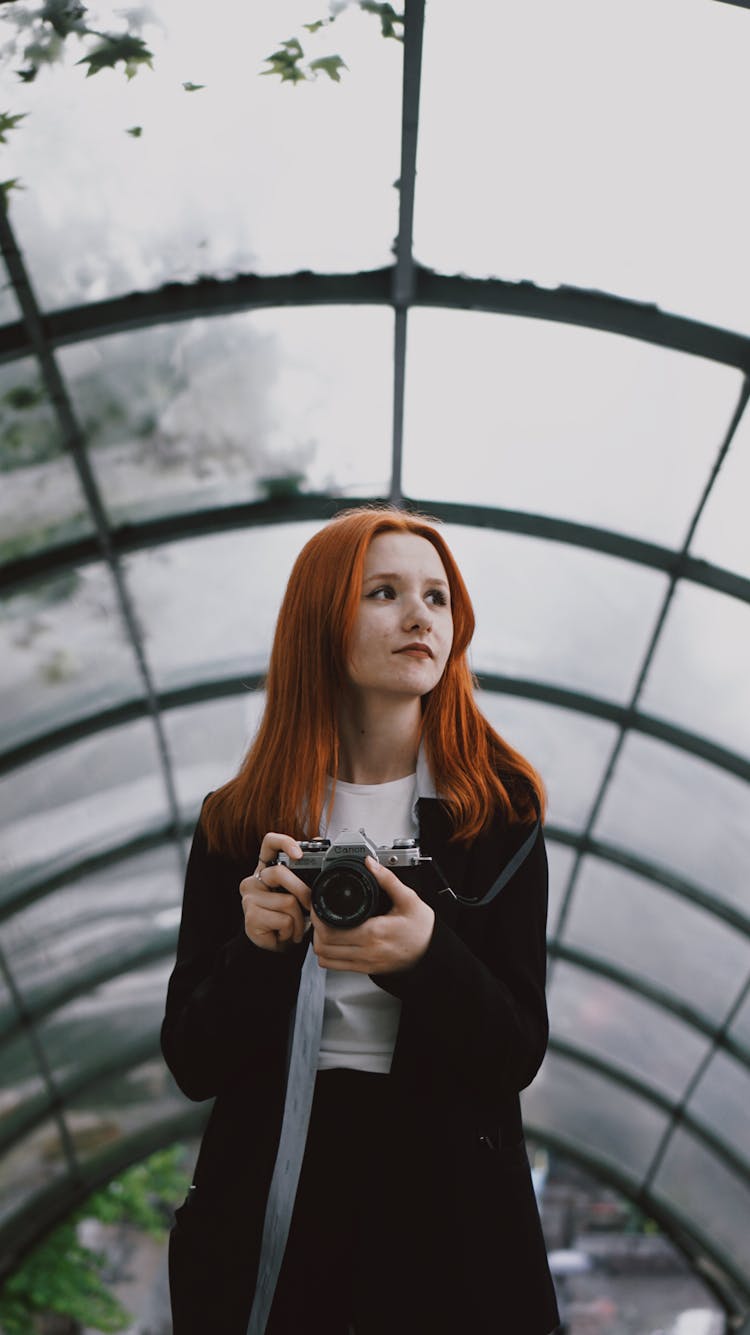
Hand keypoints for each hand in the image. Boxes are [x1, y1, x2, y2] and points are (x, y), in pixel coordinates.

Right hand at [239, 832, 311, 951]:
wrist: (277, 944)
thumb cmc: (289, 915)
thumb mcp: (299, 891)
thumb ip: (305, 868)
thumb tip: (318, 840)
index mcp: (267, 868)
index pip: (269, 843)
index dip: (284, 843)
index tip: (299, 854)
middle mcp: (254, 879)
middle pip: (280, 874)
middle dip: (302, 891)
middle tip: (308, 906)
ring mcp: (249, 898)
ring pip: (287, 902)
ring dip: (300, 920)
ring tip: (294, 926)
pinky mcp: (250, 916)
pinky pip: (283, 920)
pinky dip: (291, 930)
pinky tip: (284, 933)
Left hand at [311, 856, 434, 974]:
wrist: (432, 951)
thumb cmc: (422, 928)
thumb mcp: (408, 899)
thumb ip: (387, 879)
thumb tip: (370, 863)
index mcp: (374, 932)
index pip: (331, 930)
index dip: (318, 917)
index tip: (318, 906)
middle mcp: (367, 951)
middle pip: (324, 945)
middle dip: (316, 928)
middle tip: (319, 914)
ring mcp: (366, 963)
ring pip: (327, 959)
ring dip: (320, 943)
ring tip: (324, 927)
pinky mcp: (366, 969)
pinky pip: (337, 967)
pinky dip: (328, 955)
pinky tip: (333, 941)